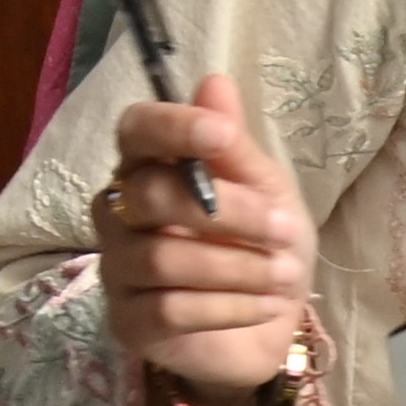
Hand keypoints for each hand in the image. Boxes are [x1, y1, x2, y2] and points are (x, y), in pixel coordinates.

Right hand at [95, 66, 309, 405]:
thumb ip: (235, 146)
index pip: (135, 131)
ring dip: (238, 267)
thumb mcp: (265, 190)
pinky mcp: (130, 323)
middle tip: (287, 230)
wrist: (268, 319)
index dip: (173, 128)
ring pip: (162, 259)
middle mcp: (120, 213)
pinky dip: (229, 307)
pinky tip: (265, 306)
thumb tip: (214, 82)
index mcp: (149, 167)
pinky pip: (170, 310)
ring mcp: (118, 270)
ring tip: (286, 276)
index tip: (221, 135)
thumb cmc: (261, 242)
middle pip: (151, 196)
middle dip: (230, 213)